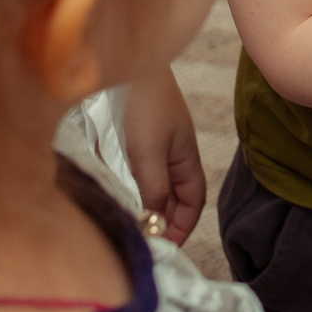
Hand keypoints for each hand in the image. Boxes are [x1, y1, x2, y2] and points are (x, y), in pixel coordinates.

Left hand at [119, 71, 204, 243]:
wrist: (128, 64)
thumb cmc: (145, 105)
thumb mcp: (149, 154)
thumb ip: (154, 190)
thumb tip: (155, 224)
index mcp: (186, 158)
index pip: (193, 201)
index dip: (182, 226)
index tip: (165, 247)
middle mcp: (174, 153)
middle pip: (176, 196)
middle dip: (165, 220)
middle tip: (145, 241)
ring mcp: (154, 144)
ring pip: (155, 184)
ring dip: (147, 204)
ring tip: (132, 224)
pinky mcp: (135, 137)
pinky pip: (139, 170)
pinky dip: (132, 186)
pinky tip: (118, 194)